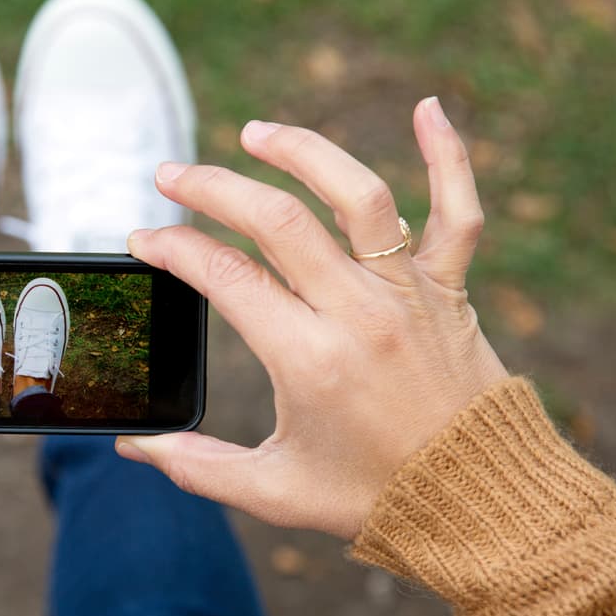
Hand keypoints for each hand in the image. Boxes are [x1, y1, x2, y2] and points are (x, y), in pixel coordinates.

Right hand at [118, 98, 507, 538]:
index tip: (145, 240)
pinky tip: (429, 109)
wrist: (480, 506)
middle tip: (171, 176)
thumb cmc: (375, 497)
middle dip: (212, 188)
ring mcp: (410, 293)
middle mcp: (359, 313)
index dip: (174, 250)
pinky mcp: (450, 290)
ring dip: (302, 153)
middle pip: (277, 221)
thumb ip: (197, 466)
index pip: (225, 277)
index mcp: (310, 360)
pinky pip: (459, 212)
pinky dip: (450, 157)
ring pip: (358, 196)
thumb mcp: (275, 491)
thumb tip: (134, 446)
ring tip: (256, 132)